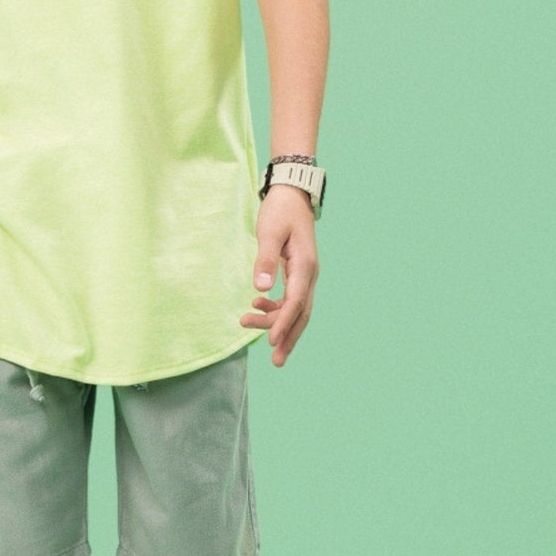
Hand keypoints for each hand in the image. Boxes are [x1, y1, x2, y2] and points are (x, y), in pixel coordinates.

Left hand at [238, 188, 318, 366]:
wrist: (292, 194)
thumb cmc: (281, 211)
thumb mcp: (270, 232)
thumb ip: (265, 259)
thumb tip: (261, 287)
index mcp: (305, 266)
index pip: (296, 302)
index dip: (283, 323)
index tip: (271, 342)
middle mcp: (310, 274)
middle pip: (301, 313)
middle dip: (288, 337)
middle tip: (276, 361)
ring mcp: (305, 274)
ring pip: (295, 308)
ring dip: (276, 322)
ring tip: (246, 324)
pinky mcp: (297, 272)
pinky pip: (290, 298)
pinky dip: (274, 307)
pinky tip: (256, 305)